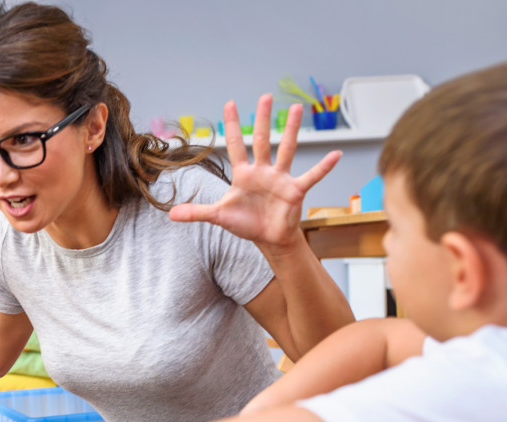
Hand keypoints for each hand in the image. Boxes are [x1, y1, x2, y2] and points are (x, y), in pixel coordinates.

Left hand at [168, 94, 340, 251]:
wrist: (268, 239)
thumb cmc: (246, 223)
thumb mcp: (218, 216)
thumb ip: (196, 212)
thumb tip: (170, 214)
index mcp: (243, 174)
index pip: (235, 145)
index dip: (230, 126)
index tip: (229, 104)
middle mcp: (263, 171)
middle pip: (261, 140)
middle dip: (262, 119)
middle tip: (265, 96)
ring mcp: (280, 178)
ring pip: (286, 149)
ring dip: (291, 130)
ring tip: (297, 108)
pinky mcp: (295, 191)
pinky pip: (311, 176)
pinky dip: (323, 167)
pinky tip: (336, 154)